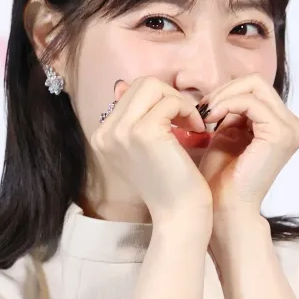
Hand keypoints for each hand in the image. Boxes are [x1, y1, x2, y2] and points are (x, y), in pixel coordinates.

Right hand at [91, 76, 212, 230]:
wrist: (179, 215)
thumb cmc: (168, 183)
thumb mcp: (143, 147)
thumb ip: (133, 117)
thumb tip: (123, 84)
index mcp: (102, 136)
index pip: (131, 93)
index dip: (159, 101)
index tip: (177, 122)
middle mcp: (105, 132)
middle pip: (141, 84)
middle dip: (169, 96)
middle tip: (186, 121)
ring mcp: (121, 132)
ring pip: (153, 86)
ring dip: (179, 101)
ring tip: (191, 125)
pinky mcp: (143, 132)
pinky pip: (170, 102)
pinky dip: (188, 112)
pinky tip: (196, 131)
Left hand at [197, 74, 298, 262]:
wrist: (224, 208)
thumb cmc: (221, 176)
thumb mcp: (227, 133)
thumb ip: (232, 110)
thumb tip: (225, 89)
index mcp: (282, 125)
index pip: (255, 88)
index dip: (226, 92)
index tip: (203, 109)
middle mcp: (293, 126)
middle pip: (257, 82)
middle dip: (225, 91)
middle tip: (202, 109)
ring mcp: (291, 129)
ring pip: (254, 87)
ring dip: (223, 97)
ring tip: (204, 115)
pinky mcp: (281, 134)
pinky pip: (251, 103)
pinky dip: (226, 105)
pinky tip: (210, 119)